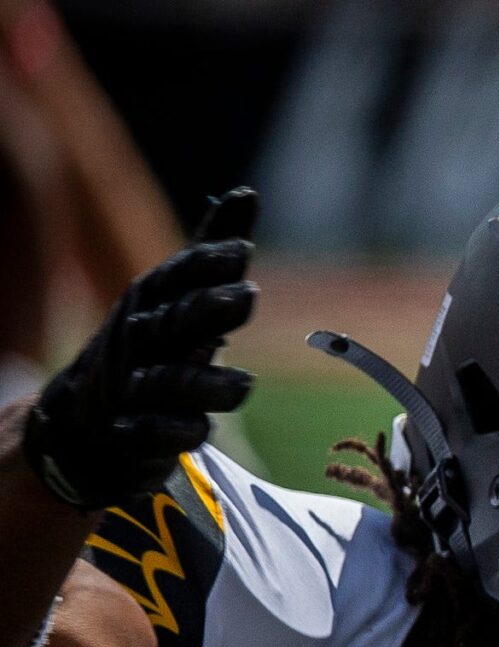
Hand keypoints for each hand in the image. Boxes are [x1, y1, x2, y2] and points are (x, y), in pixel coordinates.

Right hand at [20, 188, 258, 510]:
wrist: (85, 422)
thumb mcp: (173, 298)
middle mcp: (137, 342)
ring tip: (244, 386)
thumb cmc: (148, 349)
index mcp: (148, 305)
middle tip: (247, 295)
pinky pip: (150, 433)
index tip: (242, 251)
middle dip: (206, 310)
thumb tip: (246, 193)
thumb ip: (209, 253)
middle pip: (171, 323)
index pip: (174, 279)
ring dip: (203, 383)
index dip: (204, 265)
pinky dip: (173, 431)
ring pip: (166, 382)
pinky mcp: (131, 436)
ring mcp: (130, 389)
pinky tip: (200, 430)